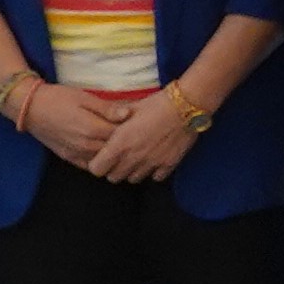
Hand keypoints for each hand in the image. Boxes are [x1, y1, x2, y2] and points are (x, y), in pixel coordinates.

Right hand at [16, 82, 121, 172]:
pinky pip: (89, 166)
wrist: (30, 108)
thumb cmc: (58, 98)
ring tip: (117, 142)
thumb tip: (128, 114)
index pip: (121, 135)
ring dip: (112, 154)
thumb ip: (107, 108)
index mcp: (92, 129)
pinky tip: (102, 151)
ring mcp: (77, 154)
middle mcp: (86, 146)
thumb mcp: (85, 97)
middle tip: (129, 133)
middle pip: (114, 151)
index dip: (130, 129)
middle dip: (124, 143)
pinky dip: (99, 161)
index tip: (135, 123)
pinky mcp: (68, 158)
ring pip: (103, 161)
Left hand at [79, 91, 200, 185]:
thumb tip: (105, 120)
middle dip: (113, 169)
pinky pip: (154, 177)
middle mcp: (133, 158)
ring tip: (136, 158)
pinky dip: (152, 171)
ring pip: (133, 179)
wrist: (187, 107)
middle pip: (113, 178)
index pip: (96, 169)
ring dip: (131, 171)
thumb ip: (115, 119)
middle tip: (119, 156)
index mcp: (120, 144)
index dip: (97, 164)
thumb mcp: (131, 107)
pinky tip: (154, 159)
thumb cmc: (156, 104)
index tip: (102, 156)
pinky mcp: (167, 165)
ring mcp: (151, 164)